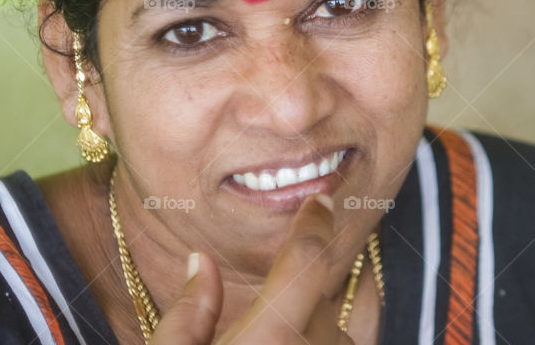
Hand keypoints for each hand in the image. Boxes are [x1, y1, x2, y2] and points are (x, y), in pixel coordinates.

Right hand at [150, 193, 354, 344]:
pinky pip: (350, 338)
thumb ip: (185, 317)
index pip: (305, 260)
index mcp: (269, 339)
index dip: (314, 223)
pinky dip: (332, 331)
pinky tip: (312, 327)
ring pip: (330, 320)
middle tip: (251, 323)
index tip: (318, 202)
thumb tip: (199, 262)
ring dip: (306, 321)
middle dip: (286, 293)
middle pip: (311, 296)